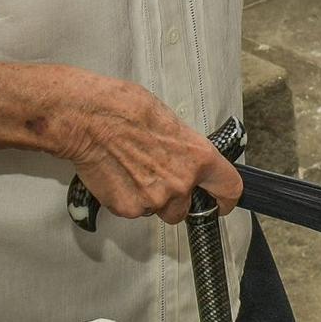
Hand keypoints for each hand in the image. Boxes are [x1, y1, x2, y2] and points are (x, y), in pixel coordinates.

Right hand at [56, 71, 242, 223]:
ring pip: (159, 210)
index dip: (225, 200)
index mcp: (200, 158)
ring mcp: (155, 199)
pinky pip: (134, 210)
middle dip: (175, 199)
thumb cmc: (127, 110)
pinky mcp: (129, 208)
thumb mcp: (172, 122)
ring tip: (133, 172)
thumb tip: (186, 158)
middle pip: (186, 208)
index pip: (229, 189)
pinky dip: (127, 199)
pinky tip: (118, 176)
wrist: (91, 119)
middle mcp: (182, 183)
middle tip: (157, 178)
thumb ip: (186, 150)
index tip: (220, 204)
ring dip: (151, 199)